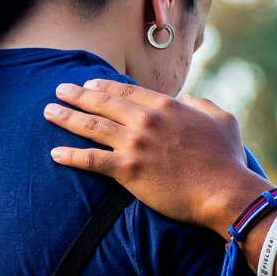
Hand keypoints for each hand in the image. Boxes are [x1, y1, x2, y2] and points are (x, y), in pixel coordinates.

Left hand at [44, 80, 268, 233]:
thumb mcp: (223, 120)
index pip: (128, 92)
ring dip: (67, 118)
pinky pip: (92, 161)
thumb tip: (190, 99)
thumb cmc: (227, 159)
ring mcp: (135, 145)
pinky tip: (55, 153)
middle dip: (78, 96)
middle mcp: (147, 121)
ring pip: (92, 127)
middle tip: (59, 90)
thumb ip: (203, 104)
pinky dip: (72, 156)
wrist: (224, 191)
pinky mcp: (128, 171)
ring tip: (49, 112)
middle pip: (104, 104)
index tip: (88, 84)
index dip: (104, 87)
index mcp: (168, 107)